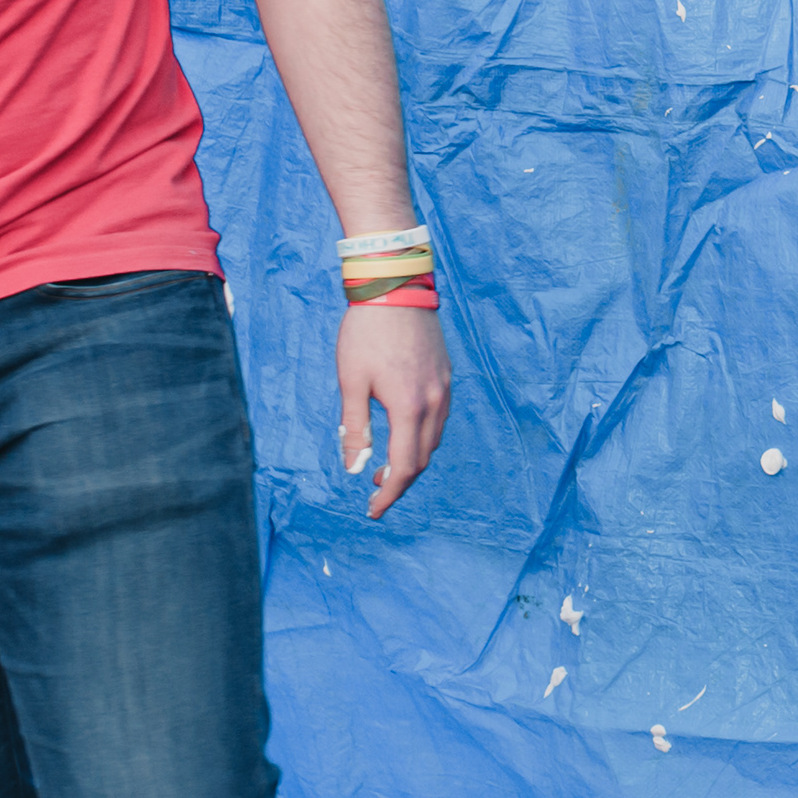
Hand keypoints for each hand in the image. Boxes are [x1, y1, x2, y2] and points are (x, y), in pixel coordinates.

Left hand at [338, 302, 451, 516]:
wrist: (394, 287)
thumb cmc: (365, 333)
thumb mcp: (351, 382)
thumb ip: (355, 428)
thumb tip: (355, 467)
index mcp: (409, 407)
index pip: (404, 467)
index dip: (389, 494)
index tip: (373, 510)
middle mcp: (434, 402)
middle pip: (423, 458)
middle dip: (401, 481)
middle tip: (375, 488)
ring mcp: (444, 388)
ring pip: (434, 439)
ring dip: (414, 459)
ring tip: (387, 464)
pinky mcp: (445, 375)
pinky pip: (439, 418)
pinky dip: (423, 437)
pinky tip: (405, 432)